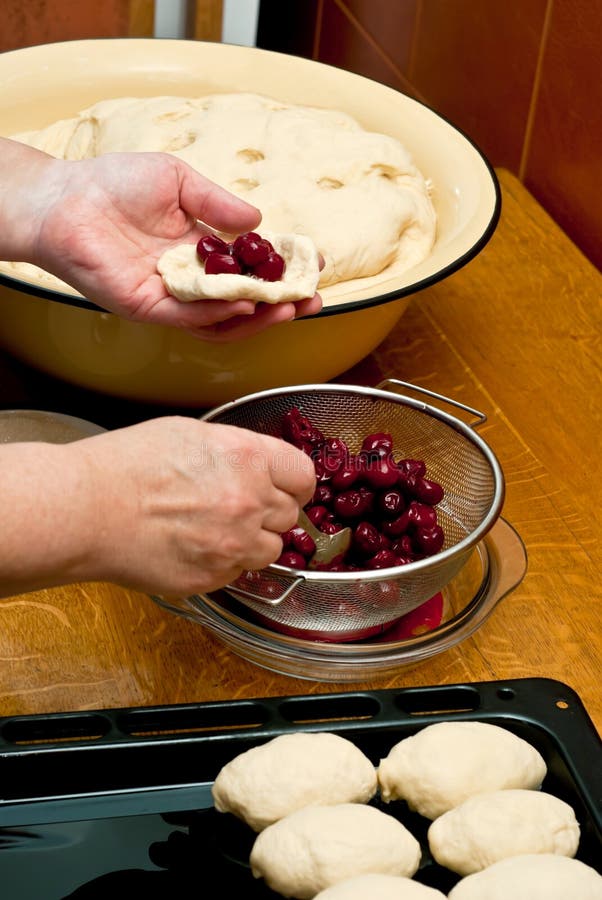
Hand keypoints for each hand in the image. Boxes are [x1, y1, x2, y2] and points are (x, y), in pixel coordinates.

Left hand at [4, 139, 321, 338]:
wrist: (66, 198)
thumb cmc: (115, 184)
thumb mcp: (178, 182)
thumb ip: (217, 204)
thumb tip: (259, 223)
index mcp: (202, 250)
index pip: (251, 268)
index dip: (283, 269)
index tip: (312, 263)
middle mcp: (191, 279)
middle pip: (244, 303)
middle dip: (281, 303)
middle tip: (310, 299)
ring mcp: (171, 297)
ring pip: (223, 321)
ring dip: (258, 318)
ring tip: (287, 307)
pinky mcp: (148, 307)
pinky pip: (189, 318)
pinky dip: (218, 315)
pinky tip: (243, 306)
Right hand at [70, 417, 315, 595]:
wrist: (88, 508)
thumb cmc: (127, 465)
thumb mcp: (192, 434)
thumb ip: (237, 452)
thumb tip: (258, 467)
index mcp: (248, 457)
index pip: (303, 475)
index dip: (295, 483)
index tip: (288, 488)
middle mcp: (250, 501)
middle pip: (289, 515)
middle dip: (269, 512)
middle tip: (238, 508)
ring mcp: (234, 543)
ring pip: (270, 550)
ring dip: (251, 542)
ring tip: (215, 531)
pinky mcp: (213, 577)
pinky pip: (237, 573)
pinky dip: (223, 564)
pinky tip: (193, 547)